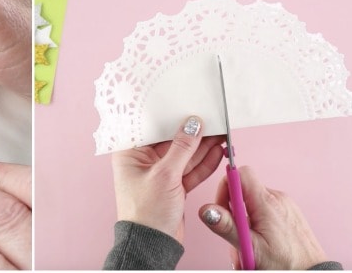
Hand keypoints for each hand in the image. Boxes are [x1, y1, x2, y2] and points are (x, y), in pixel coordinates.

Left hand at [112, 116, 223, 243]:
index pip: (151, 127)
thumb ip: (182, 148)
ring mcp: (159, 173)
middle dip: (192, 132)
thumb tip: (193, 123)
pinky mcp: (173, 187)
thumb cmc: (146, 212)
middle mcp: (143, 160)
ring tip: (221, 133)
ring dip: (202, 146)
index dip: (170, 116)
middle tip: (211, 119)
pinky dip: (203, 163)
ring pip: (184, 155)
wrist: (153, 246)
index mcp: (131, 152)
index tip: (187, 105)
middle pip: (171, 140)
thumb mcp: (165, 175)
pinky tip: (218, 151)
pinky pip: (189, 170)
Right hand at [200, 165, 328, 268]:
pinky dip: (260, 224)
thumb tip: (206, 210)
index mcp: (266, 201)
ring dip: (247, 223)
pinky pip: (268, 211)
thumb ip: (227, 227)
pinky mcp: (291, 213)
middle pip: (244, 192)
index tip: (224, 208)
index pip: (240, 173)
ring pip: (254, 204)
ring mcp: (286, 205)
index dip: (226, 187)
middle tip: (237, 238)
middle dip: (235, 214)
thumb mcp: (252, 248)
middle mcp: (277, 197)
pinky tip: (263, 244)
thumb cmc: (287, 265)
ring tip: (252, 248)